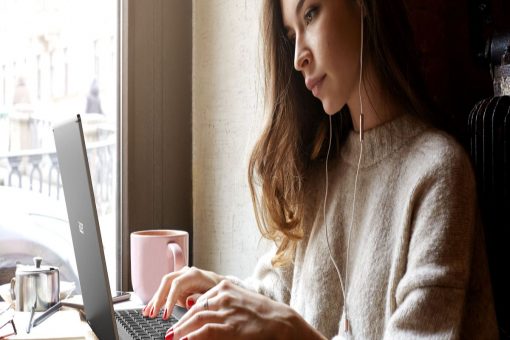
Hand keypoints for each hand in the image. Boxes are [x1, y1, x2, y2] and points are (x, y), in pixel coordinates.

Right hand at [142, 266, 223, 318]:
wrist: (219, 285)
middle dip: (158, 298)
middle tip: (152, 313)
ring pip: (163, 287)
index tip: (166, 313)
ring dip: (154, 300)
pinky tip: (150, 309)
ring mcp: (179, 277)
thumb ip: (201, 297)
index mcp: (194, 274)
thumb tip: (188, 301)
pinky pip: (165, 291)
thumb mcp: (213, 294)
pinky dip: (157, 300)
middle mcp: (185, 273)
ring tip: (147, 313)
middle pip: (167, 282)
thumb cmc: (218, 289)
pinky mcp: (176, 284)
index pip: (177, 284)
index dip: (170, 299)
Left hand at [165, 280, 325, 339]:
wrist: (281, 321)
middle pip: (194, 310)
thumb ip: (219, 300)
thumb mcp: (239, 298)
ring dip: (182, 330)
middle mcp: (223, 296)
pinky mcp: (231, 327)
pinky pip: (206, 332)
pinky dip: (193, 337)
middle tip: (169, 333)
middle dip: (181, 323)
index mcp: (224, 286)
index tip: (178, 322)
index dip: (185, 313)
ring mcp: (226, 311)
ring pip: (197, 320)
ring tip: (172, 338)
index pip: (198, 300)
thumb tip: (194, 303)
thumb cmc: (262, 312)